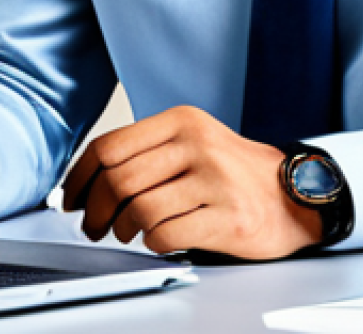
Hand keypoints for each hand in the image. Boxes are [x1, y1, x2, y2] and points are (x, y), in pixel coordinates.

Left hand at [61, 105, 320, 258]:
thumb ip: (143, 152)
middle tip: (94, 224)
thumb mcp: (190, 141)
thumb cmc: (230, 170)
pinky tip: (159, 238)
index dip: (81, 176)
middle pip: (119, 179)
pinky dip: (153, 242)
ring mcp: (215, 179)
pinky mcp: (228, 217)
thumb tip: (85, 183)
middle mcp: (197, 143)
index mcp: (180, 120)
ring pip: (140, 209)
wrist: (291, 193)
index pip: (110, 146)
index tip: (71, 196)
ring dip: (124, 228)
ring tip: (129, 231)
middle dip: (96, 210)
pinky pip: (167, 234)